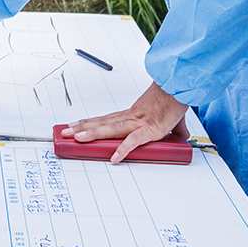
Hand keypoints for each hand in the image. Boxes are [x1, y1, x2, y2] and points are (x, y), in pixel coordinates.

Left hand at [59, 81, 187, 162]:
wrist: (182, 88)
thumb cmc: (175, 100)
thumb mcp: (171, 119)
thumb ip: (175, 129)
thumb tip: (182, 136)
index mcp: (133, 115)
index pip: (107, 119)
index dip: (90, 122)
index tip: (76, 125)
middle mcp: (131, 118)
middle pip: (102, 123)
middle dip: (82, 128)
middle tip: (65, 133)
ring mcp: (139, 123)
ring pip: (111, 129)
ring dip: (93, 133)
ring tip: (77, 138)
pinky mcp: (150, 130)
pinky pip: (134, 141)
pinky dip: (124, 149)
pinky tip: (114, 158)